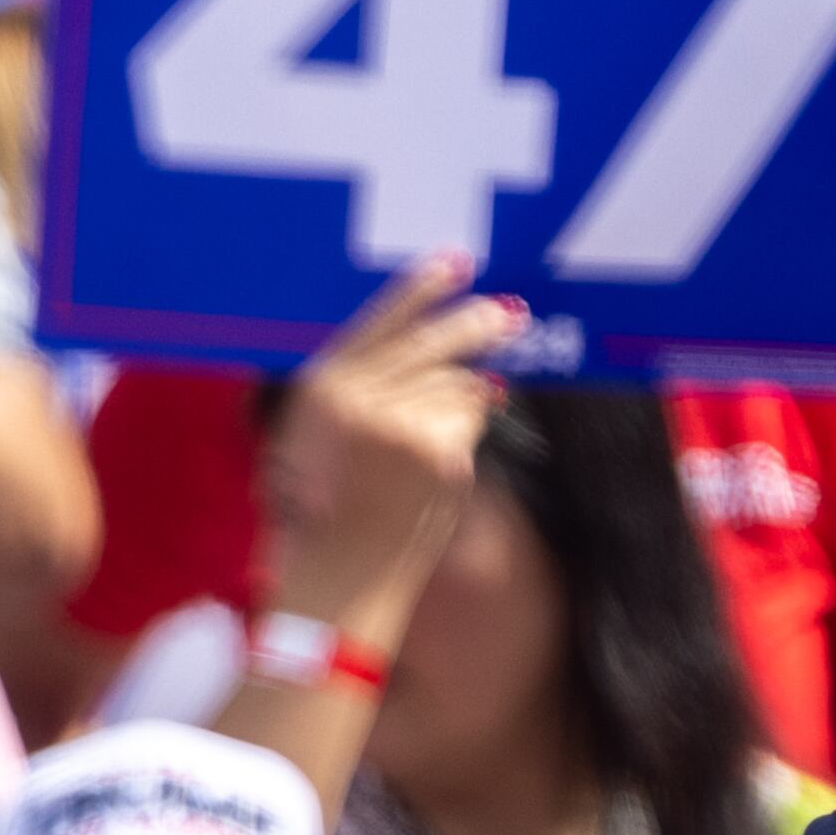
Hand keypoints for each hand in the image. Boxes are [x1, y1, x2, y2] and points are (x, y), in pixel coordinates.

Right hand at [261, 256, 525, 625]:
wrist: (337, 571)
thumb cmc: (327, 513)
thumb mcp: (323, 439)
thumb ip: (366, 394)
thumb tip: (450, 367)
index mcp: (323, 387)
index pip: (379, 321)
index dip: (420, 289)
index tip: (455, 263)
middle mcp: (359, 395)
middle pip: (433, 343)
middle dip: (477, 325)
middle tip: (513, 314)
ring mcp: (400, 421)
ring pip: (458, 386)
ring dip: (464, 403)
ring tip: (429, 447)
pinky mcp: (436, 451)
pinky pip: (470, 422)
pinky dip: (467, 435)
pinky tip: (441, 467)